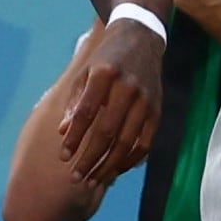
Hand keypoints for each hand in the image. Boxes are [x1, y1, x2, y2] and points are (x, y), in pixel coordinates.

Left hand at [49, 14, 165, 186]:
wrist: (141, 38)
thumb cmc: (106, 59)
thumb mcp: (85, 72)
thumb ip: (74, 102)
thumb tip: (64, 132)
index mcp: (104, 75)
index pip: (86, 113)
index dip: (74, 137)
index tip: (63, 156)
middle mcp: (127, 88)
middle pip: (107, 133)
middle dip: (90, 158)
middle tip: (76, 177)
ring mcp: (145, 101)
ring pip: (127, 143)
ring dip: (109, 166)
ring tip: (92, 181)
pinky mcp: (157, 111)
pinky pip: (145, 143)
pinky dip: (130, 160)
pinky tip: (115, 170)